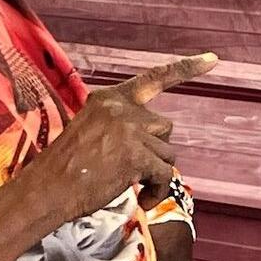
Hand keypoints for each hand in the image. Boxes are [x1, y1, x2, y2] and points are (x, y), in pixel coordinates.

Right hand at [0, 53, 216, 260]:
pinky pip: (165, 175)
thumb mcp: (89, 131)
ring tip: (133, 187)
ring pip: (167, 152)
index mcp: (107, 99)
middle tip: (132, 170)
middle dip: (154, 150)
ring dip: (155, 173)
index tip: (213, 59)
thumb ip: (119, 126)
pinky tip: (143, 201)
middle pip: (163, 127)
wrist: (47, 189)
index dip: (186, 68)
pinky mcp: (135, 155)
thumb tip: (154, 141)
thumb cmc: (65, 169)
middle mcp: (119, 108)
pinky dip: (157, 191)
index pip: (153, 79)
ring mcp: (128, 130)